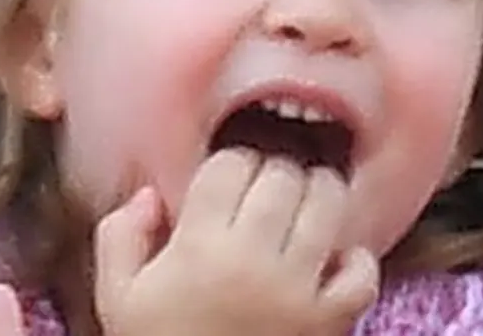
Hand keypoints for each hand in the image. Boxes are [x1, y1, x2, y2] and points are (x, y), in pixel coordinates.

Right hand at [94, 150, 378, 335]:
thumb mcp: (118, 298)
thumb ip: (120, 237)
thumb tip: (149, 196)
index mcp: (197, 248)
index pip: (231, 165)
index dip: (232, 163)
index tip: (229, 178)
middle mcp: (252, 262)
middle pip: (284, 176)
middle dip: (277, 172)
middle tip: (269, 188)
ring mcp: (297, 291)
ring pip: (329, 206)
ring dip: (321, 195)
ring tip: (305, 206)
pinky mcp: (330, 321)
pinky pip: (363, 273)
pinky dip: (357, 261)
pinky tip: (334, 261)